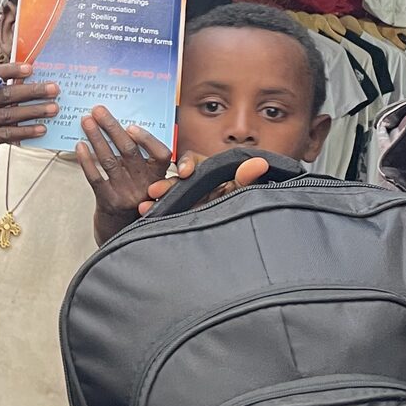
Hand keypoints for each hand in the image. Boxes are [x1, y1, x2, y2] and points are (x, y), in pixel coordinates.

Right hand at [0, 62, 58, 186]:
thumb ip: (4, 101)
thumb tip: (36, 87)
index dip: (9, 70)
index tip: (30, 68)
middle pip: (4, 94)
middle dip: (32, 91)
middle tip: (54, 89)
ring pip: (9, 114)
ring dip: (34, 111)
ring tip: (54, 109)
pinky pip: (7, 133)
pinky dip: (27, 131)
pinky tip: (42, 129)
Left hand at [78, 107, 174, 244]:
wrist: (121, 233)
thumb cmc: (132, 200)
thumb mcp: (146, 181)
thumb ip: (142, 161)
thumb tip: (123, 128)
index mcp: (158, 177)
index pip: (161, 154)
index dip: (147, 139)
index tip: (131, 126)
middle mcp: (145, 185)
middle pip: (129, 151)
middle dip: (111, 127)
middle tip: (98, 110)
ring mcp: (126, 194)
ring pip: (110, 160)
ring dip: (96, 138)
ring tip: (86, 121)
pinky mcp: (108, 202)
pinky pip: (95, 177)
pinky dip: (86, 160)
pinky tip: (79, 146)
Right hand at [136, 152, 269, 216]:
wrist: (242, 243)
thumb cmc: (245, 205)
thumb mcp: (246, 192)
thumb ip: (250, 179)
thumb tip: (260, 163)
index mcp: (211, 175)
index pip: (195, 162)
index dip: (188, 164)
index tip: (185, 172)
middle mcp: (196, 187)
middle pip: (177, 180)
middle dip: (166, 185)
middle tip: (155, 191)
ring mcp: (187, 203)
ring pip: (168, 197)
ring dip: (156, 199)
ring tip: (145, 207)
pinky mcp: (181, 218)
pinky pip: (165, 213)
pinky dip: (153, 213)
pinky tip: (145, 214)